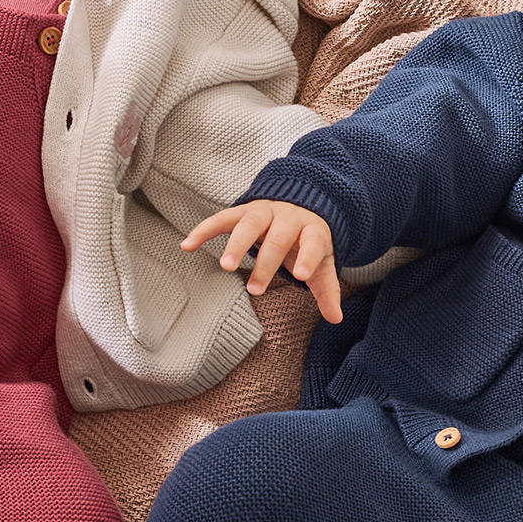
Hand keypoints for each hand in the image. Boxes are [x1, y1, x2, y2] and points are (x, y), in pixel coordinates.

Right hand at [182, 198, 343, 323]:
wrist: (300, 203)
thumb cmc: (308, 241)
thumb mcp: (322, 263)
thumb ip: (327, 289)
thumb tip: (335, 318)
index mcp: (312, 230)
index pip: (314, 243)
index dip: (309, 258)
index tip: (301, 276)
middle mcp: (288, 217)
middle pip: (278, 237)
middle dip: (267, 262)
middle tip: (255, 290)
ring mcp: (264, 211)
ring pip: (250, 224)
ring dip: (236, 244)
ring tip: (226, 267)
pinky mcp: (242, 210)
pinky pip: (221, 218)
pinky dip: (203, 230)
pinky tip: (187, 246)